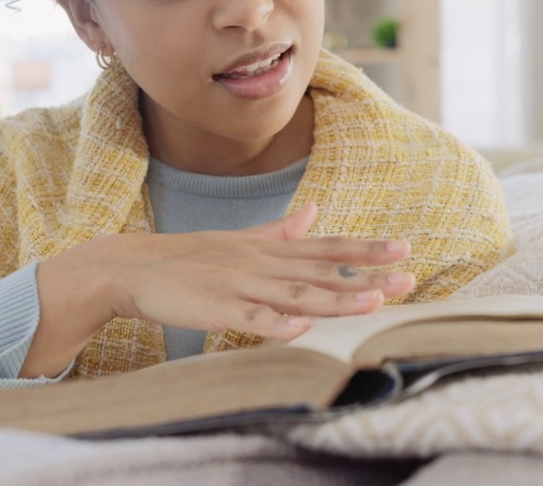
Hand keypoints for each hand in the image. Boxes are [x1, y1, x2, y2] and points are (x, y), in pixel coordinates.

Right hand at [87, 203, 414, 340]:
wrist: (133, 267)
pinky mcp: (215, 308)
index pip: (326, 248)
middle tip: (409, 278)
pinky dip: (275, 324)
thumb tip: (314, 213)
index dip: (365, 250)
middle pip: (322, 272)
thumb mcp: (239, 240)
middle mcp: (261, 264)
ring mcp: (239, 285)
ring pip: (295, 294)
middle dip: (366, 276)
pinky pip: (250, 318)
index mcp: (268, 249)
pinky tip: (300, 330)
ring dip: (334, 299)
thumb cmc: (189, 258)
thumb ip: (280, 230)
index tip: (403, 249)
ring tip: (372, 302)